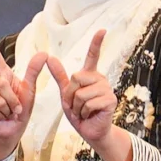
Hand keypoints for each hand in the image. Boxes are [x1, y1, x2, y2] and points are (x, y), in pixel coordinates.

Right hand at [0, 30, 43, 160]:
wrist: (13, 128)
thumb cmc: (21, 108)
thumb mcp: (30, 90)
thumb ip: (34, 71)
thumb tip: (44, 53)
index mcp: (4, 74)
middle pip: (0, 82)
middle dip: (12, 98)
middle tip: (16, 108)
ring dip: (6, 108)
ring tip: (7, 112)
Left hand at [54, 30, 131, 160]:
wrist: (90, 131)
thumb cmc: (79, 112)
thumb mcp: (65, 93)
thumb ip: (59, 76)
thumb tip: (50, 58)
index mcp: (89, 75)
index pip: (93, 56)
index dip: (96, 43)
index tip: (102, 30)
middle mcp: (100, 79)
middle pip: (76, 78)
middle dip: (70, 94)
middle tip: (76, 104)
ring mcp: (106, 89)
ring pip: (81, 93)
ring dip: (77, 106)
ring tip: (84, 111)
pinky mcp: (110, 100)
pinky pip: (88, 103)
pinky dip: (84, 112)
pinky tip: (90, 115)